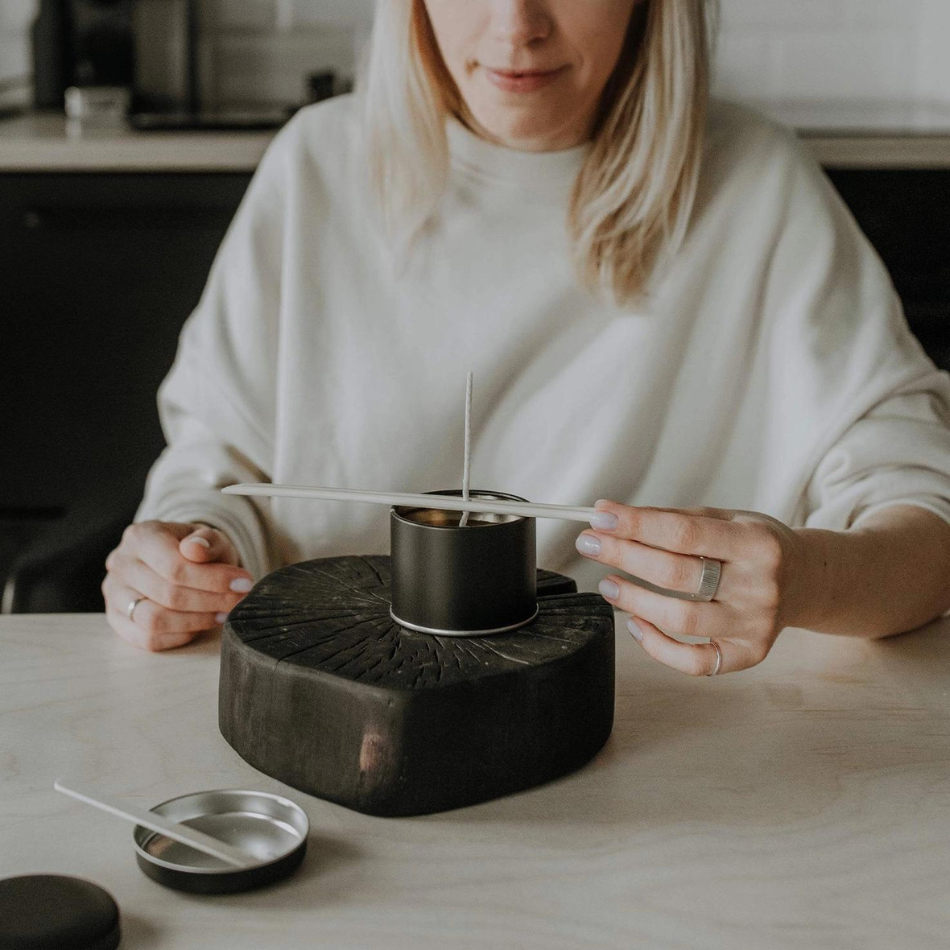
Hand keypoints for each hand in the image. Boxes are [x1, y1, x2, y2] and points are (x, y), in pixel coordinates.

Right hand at [102, 521, 253, 651]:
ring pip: (154, 621)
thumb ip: (208, 540)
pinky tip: (201, 625)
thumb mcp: (209, 538)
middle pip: (167, 594)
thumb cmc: (195, 549)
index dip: (213, 580)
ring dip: (196, 621)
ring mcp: (114, 594)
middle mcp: (120, 564)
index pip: (174, 566)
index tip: (244, 583)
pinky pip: (147, 639)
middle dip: (211, 601)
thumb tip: (196, 549)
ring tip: (223, 614)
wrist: (176, 560)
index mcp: (140, 537)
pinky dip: (179, 636)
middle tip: (239, 601)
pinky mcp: (117, 620)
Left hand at [575, 500, 809, 675]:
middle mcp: (759, 585)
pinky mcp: (749, 653)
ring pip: (681, 618)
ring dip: (634, 600)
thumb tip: (611, 515)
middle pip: (677, 574)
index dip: (636, 525)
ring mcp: (756, 623)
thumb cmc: (757, 545)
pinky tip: (636, 625)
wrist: (808, 580)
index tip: (600, 517)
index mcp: (755, 542)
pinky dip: (658, 647)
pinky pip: (696, 662)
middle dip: (624, 556)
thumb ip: (673, 518)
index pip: (684, 533)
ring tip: (607, 583)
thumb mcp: (727, 518)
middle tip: (590, 543)